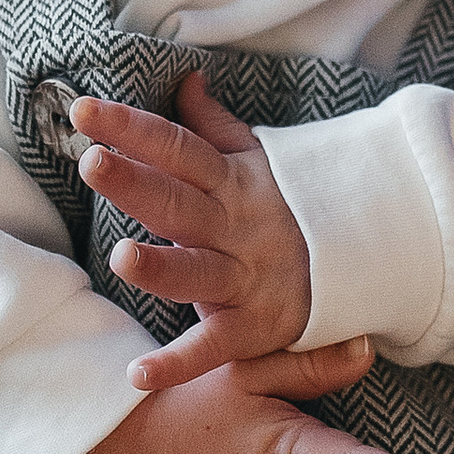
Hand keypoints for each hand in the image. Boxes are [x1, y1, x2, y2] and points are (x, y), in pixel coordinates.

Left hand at [72, 69, 312, 390]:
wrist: (368, 262)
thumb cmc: (293, 209)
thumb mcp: (259, 161)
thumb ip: (213, 126)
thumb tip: (185, 79)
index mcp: (231, 182)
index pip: (177, 147)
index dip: (133, 128)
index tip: (84, 110)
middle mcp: (235, 227)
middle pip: (179, 203)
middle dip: (136, 183)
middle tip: (91, 162)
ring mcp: (246, 278)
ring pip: (198, 272)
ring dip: (160, 268)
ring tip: (120, 256)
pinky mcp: (256, 327)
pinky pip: (213, 346)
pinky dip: (179, 363)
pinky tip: (138, 374)